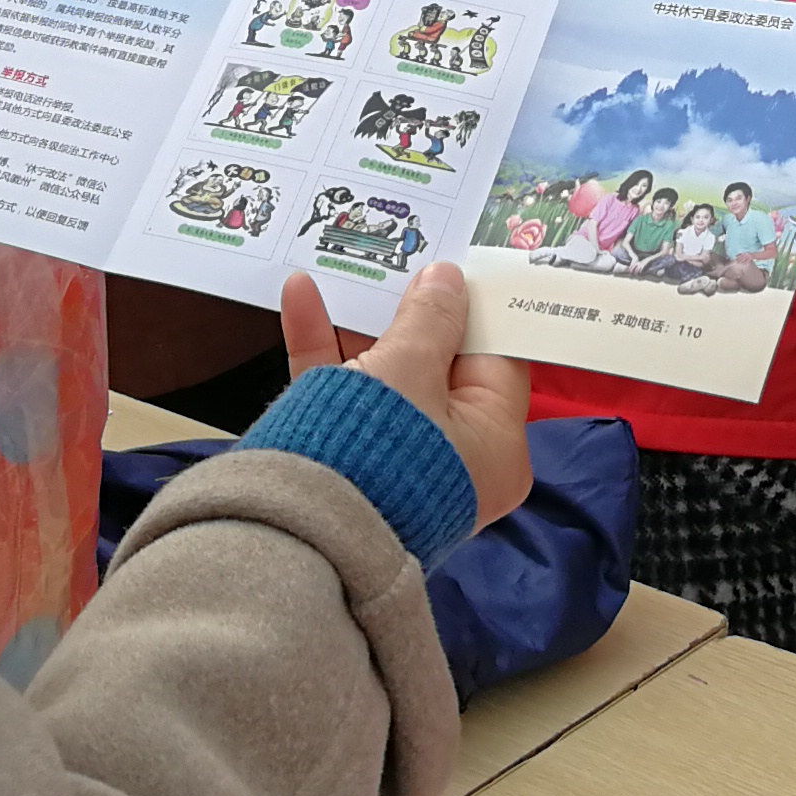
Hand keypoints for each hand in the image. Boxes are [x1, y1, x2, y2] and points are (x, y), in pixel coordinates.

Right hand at [281, 265, 531, 532]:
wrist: (298, 534)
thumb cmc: (375, 452)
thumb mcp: (408, 368)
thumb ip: (429, 319)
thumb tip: (447, 280)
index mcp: (496, 445)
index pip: (497, 362)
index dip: (476, 309)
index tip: (457, 268)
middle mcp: (455, 461)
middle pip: (439, 368)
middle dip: (413, 314)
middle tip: (403, 261)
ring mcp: (401, 465)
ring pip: (387, 382)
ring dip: (363, 328)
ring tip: (355, 273)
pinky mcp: (350, 466)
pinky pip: (347, 401)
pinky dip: (327, 353)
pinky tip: (301, 298)